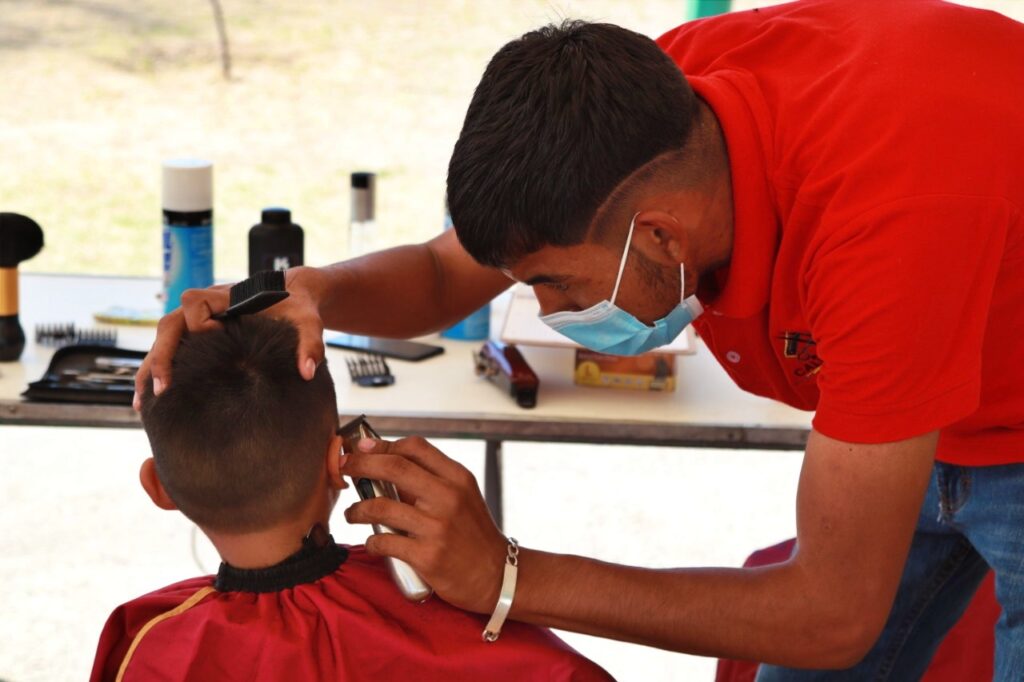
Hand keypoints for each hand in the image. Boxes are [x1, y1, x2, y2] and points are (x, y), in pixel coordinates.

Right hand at [133, 266, 326, 409]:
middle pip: (169, 325)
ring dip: (151, 368)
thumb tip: (308, 373)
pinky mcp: (200, 334)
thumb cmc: (299, 306)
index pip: (195, 304)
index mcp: (226, 296)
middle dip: (161, 357)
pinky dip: (159, 371)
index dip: (201, 324)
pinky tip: (151, 400)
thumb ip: (310, 342)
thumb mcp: (309, 320)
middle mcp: (206, 306)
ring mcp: (199, 320)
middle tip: (162, 391)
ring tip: (143, 404)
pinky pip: (172, 349)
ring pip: (164, 339)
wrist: (295, 295)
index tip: (216, 337)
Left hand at [342, 436, 507, 613]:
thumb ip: (431, 480)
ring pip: (381, 507)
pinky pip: (385, 542)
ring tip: (352, 514)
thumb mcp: (462, 496)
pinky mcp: (427, 556)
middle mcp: (448, 497)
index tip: (363, 450)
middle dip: (360, 464)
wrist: (496, 574)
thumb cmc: (473, 534)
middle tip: (344, 468)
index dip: (383, 445)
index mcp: (457, 478)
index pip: (415, 447)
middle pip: (393, 467)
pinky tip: (372, 541)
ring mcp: (437, 527)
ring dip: (357, 509)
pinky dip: (371, 541)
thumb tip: (386, 464)